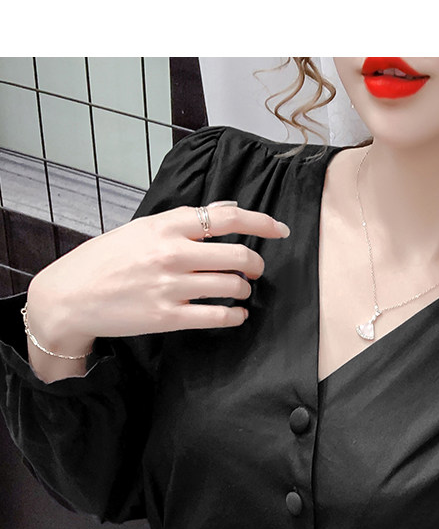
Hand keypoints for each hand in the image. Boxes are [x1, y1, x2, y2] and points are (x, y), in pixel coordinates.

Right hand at [24, 202, 290, 351]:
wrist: (69, 296)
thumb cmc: (105, 261)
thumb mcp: (141, 229)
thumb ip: (183, 222)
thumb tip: (226, 210)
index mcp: (165, 226)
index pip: (226, 217)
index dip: (260, 222)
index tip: (279, 229)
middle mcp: (171, 253)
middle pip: (237, 254)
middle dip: (255, 263)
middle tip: (254, 269)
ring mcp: (170, 286)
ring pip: (232, 285)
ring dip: (244, 289)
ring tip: (239, 290)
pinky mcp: (168, 317)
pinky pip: (218, 316)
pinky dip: (235, 315)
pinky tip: (235, 313)